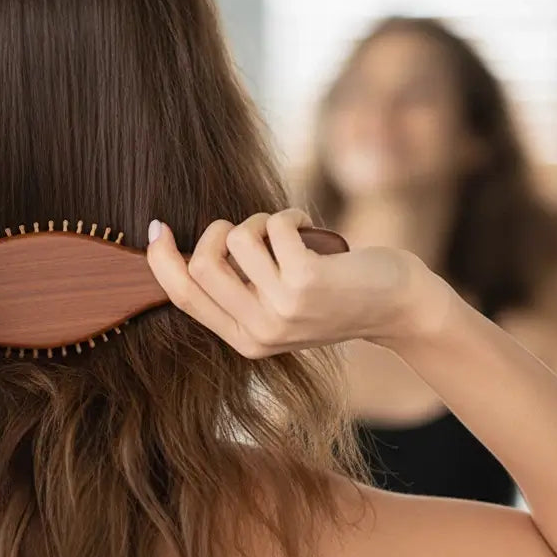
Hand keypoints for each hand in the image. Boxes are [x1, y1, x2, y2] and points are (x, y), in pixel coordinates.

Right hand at [145, 209, 451, 357]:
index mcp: (244, 341)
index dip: (161, 259)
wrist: (398, 305)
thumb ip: (239, 290)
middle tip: (253, 228)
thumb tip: (184, 250)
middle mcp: (259, 331)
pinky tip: (310, 227)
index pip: (181, 296)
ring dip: (261, 221)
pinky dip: (290, 215)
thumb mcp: (280, 305)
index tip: (157, 228)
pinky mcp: (306, 282)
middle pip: (200, 265)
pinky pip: (273, 227)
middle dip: (219, 229)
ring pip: (236, 240)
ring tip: (289, 231)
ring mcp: (282, 308)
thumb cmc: (337, 294)